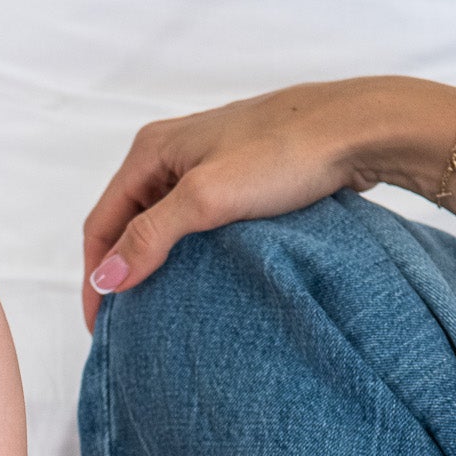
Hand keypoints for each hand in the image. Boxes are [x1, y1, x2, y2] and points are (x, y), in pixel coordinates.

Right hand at [80, 79, 408, 331]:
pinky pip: (193, 219)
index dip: (95, 277)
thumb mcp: (207, 199)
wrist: (359, 128)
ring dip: (151, 262)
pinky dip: (184, 250)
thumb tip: (107, 279)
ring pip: (160, 221)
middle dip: (119, 271)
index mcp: (151, 150)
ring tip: (156, 306)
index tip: (102, 327)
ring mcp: (206, 161)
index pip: (100, 223)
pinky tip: (197, 275)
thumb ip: (150, 237)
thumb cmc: (285, 153)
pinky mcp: (239, 173)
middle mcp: (171, 151)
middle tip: (125, 324)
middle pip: (125, 222)